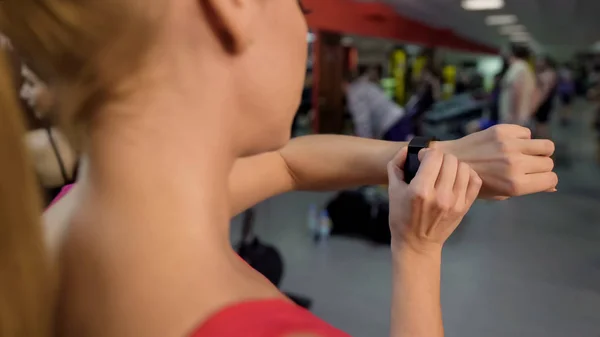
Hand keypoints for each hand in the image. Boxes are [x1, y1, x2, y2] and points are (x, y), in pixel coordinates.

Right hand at [387, 148, 481, 252]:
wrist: (417, 243)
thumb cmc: (401, 217)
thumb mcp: (392, 190)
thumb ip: (396, 165)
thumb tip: (407, 149)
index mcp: (420, 191)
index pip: (434, 156)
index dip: (427, 153)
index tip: (422, 159)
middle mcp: (440, 196)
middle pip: (450, 160)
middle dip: (440, 158)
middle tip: (433, 166)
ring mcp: (455, 202)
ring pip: (464, 167)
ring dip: (454, 165)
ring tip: (445, 172)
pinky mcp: (465, 207)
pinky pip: (475, 181)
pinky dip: (467, 174)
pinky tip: (457, 178)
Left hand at [438, 124, 557, 198]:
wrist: (451, 161)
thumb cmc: (475, 182)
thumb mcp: (500, 194)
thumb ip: (527, 189)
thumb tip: (553, 186)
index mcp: (515, 184)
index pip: (551, 179)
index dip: (546, 179)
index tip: (538, 178)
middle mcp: (515, 164)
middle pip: (549, 163)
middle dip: (541, 166)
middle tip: (526, 167)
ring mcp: (509, 146)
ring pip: (546, 146)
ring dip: (537, 151)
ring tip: (524, 154)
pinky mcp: (502, 130)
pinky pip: (527, 132)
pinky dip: (522, 138)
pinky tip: (508, 144)